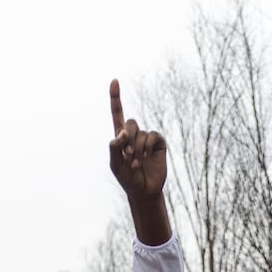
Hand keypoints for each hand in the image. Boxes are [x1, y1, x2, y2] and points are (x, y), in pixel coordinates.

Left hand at [107, 80, 170, 244]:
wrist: (144, 191)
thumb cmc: (127, 178)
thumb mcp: (115, 165)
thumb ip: (114, 148)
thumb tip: (120, 133)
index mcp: (120, 137)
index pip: (117, 114)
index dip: (115, 98)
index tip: (114, 81)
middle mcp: (134, 134)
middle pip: (130, 122)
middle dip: (127, 139)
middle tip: (127, 155)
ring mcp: (147, 138)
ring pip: (140, 132)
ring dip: (136, 148)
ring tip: (135, 162)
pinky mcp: (158, 143)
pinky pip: (152, 136)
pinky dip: (147, 146)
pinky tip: (146, 157)